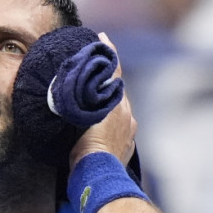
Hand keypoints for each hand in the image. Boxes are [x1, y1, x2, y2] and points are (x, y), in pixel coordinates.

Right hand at [68, 33, 136, 168]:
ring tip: (92, 105)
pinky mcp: (127, 147)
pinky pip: (120, 128)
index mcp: (118, 105)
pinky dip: (112, 124)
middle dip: (106, 84)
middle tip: (92, 76)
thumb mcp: (83, 117)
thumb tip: (89, 82)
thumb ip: (87, 98)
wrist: (96, 175)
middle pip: (116, 92)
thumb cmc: (86, 148)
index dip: (109, 54)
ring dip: (108, 105)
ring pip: (119, 110)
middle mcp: (127, 115)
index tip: (103, 38)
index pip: (114, 73)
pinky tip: (100, 129)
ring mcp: (129, 132)